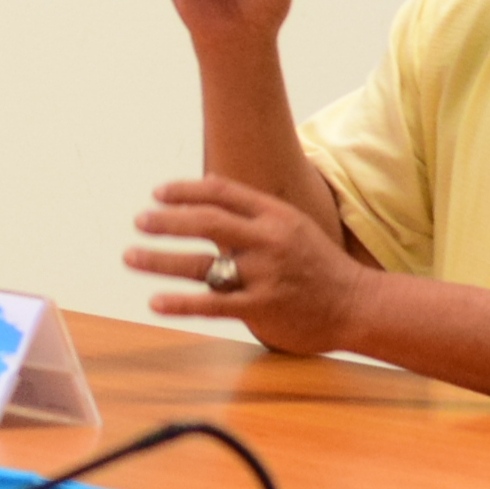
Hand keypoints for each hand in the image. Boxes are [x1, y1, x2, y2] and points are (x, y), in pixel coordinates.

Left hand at [129, 174, 372, 355]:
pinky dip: (181, 302)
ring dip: (160, 260)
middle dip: (167, 220)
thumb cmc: (320, 266)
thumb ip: (252, 208)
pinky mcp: (262, 308)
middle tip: (139, 220)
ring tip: (130, 256)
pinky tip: (155, 302)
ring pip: (202, 264)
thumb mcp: (293, 226)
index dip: (186, 190)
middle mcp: (268, 240)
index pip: (222, 193)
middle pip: (207, 222)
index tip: (158, 194)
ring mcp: (264, 275)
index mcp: (275, 216)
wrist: (358, 305)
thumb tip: (210, 180)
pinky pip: (212, 304)